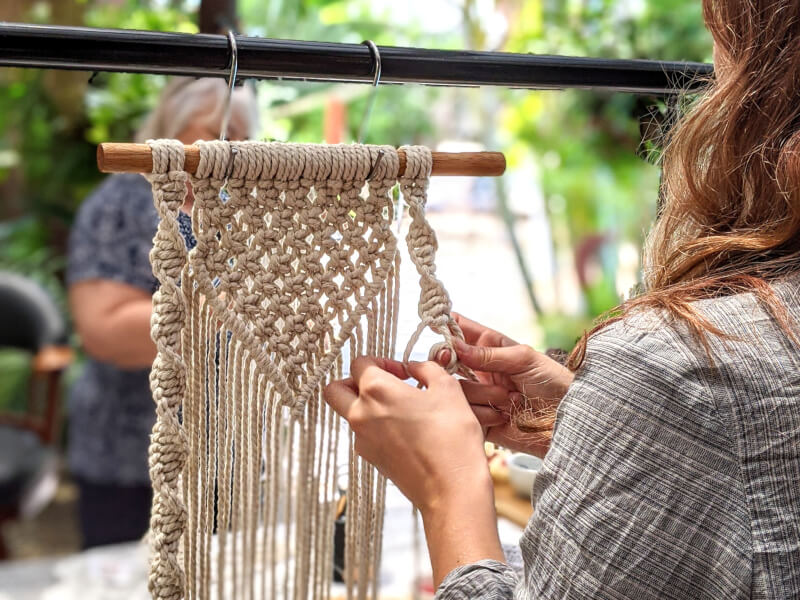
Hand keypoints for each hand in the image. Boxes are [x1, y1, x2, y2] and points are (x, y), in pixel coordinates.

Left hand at [323, 356, 504, 585]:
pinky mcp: (371, 460)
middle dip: (353, 382)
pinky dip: (378, 428)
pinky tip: (407, 432)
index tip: (403, 372)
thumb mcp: (447, 388)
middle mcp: (360, 414)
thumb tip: (414, 367)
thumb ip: (426, 369)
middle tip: (383, 386)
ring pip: (350, 414)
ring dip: (367, 406)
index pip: (359, 362)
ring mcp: (362, 440)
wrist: (452, 487)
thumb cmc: (451, 437)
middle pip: (335, 390)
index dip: (382, 361)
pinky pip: (364, 436)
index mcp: (375, 390)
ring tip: (402, 411)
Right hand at [438, 313, 574, 457]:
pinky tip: (502, 415)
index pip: (461, 330)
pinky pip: (463, 411)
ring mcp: (477, 393)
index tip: (434, 326)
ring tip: (509, 398)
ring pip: (454, 387)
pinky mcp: (478, 418)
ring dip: (479, 392)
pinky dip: (481, 412)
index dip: (446, 327)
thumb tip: (454, 346)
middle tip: (448, 360)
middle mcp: (480, 369)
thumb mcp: (523, 359)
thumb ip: (487, 354)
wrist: (566, 421)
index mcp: (491, 347)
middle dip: (447, 360)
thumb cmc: (553, 382)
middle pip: (446, 359)